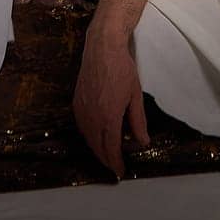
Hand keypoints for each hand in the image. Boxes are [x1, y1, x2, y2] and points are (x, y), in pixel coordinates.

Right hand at [73, 28, 149, 179]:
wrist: (102, 48)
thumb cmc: (122, 69)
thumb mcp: (135, 96)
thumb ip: (138, 122)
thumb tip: (143, 142)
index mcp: (109, 117)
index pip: (111, 149)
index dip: (116, 163)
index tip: (121, 171)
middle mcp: (92, 117)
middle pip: (97, 147)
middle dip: (106, 160)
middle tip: (114, 167)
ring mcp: (82, 110)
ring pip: (88, 139)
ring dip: (96, 150)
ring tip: (106, 155)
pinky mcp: (76, 103)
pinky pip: (82, 127)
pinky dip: (89, 137)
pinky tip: (96, 137)